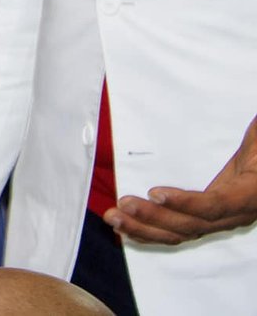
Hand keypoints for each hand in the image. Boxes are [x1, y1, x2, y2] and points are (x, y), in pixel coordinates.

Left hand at [106, 115, 256, 244]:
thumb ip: (252, 135)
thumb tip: (248, 125)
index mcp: (250, 193)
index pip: (215, 205)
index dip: (186, 203)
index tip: (155, 193)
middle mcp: (237, 213)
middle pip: (192, 224)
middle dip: (154, 217)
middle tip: (123, 203)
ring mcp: (222, 221)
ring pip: (181, 233)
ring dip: (145, 228)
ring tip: (114, 217)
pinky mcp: (208, 220)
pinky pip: (180, 232)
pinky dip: (152, 233)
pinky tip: (128, 229)